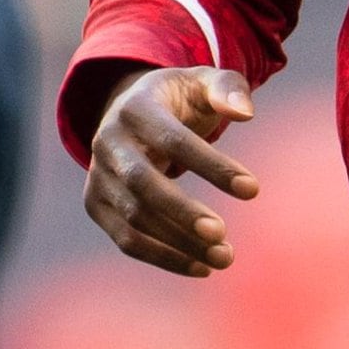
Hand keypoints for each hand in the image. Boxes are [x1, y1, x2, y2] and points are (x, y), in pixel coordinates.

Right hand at [81, 64, 259, 277]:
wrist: (131, 111)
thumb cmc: (179, 100)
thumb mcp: (204, 82)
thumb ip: (228, 89)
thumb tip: (245, 114)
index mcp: (136, 108)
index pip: (173, 141)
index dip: (212, 166)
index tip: (253, 189)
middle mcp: (108, 141)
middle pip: (143, 184)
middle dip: (183, 213)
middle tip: (223, 235)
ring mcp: (97, 175)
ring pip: (133, 218)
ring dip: (178, 243)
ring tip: (223, 258)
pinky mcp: (96, 204)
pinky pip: (126, 239)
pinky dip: (163, 258)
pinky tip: (201, 267)